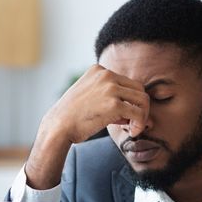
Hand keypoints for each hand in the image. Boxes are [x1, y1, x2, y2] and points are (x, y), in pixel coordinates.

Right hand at [24, 65, 149, 188]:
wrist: (58, 126)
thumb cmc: (73, 117)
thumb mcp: (89, 96)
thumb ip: (109, 97)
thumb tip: (135, 111)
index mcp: (99, 70)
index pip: (127, 83)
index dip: (129, 100)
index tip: (124, 116)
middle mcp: (106, 74)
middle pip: (139, 89)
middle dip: (139, 107)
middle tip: (132, 123)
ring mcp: (110, 88)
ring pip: (143, 99)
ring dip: (142, 116)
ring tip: (133, 128)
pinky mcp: (114, 104)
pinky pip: (139, 113)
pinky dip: (140, 124)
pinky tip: (132, 132)